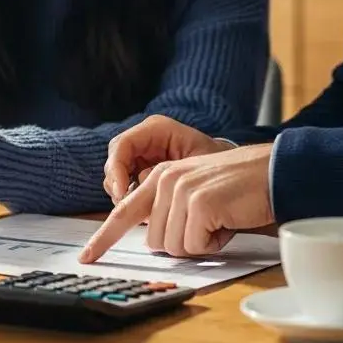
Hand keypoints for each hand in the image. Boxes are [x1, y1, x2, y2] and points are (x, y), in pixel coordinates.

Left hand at [80, 143, 274, 262]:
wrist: (270, 173)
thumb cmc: (236, 190)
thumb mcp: (194, 194)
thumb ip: (169, 210)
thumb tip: (157, 242)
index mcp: (159, 177)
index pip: (123, 212)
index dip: (104, 238)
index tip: (87, 257)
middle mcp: (164, 179)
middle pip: (156, 242)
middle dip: (184, 242)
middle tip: (209, 222)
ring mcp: (180, 189)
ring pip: (174, 247)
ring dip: (201, 243)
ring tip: (219, 218)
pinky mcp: (199, 203)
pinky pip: (196, 246)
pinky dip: (214, 243)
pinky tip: (227, 220)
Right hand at [102, 115, 230, 203]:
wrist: (227, 171)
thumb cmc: (216, 163)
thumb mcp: (197, 163)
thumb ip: (169, 174)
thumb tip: (143, 185)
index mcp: (157, 129)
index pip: (123, 145)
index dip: (117, 169)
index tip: (122, 192)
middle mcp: (145, 140)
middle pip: (115, 160)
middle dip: (117, 185)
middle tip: (126, 204)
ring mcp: (142, 157)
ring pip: (117, 176)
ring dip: (124, 195)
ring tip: (141, 211)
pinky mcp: (142, 173)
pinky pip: (127, 187)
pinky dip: (132, 201)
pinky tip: (146, 213)